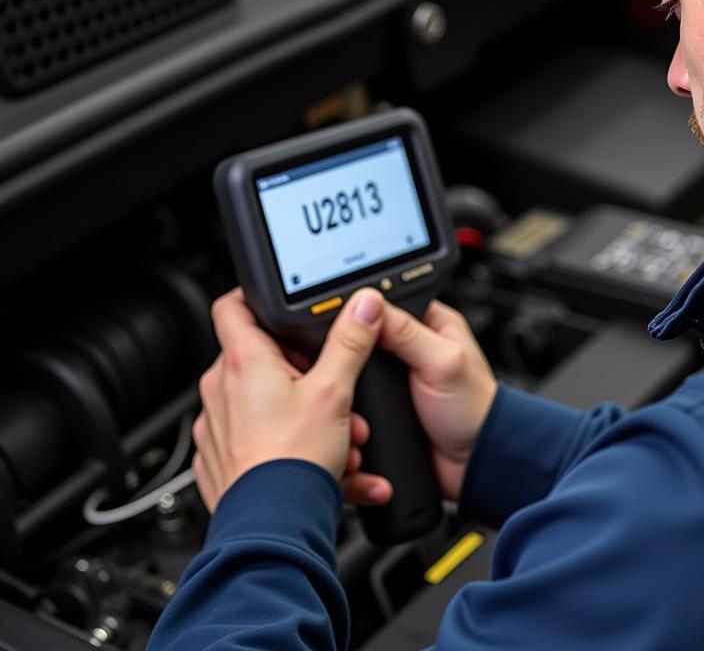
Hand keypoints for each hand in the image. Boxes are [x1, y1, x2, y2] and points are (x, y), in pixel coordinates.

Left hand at [191, 288, 383, 511]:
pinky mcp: (221, 462)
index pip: (232, 305)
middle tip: (337, 390)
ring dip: (306, 414)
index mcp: (242, 362)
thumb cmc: (293, 462)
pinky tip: (328, 466)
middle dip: (307, 374)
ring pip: (266, 405)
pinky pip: (260, 442)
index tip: (279, 305)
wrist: (273, 530)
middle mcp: (220, 391)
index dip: (255, 298)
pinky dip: (292, 447)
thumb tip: (361, 305)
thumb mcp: (335, 391)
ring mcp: (216, 428)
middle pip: (263, 359)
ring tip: (342, 437)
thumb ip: (350, 342)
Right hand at [341, 291, 496, 505]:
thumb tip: (369, 305)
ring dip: (352, 379)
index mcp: (431, 323)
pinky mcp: (390, 403)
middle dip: (354, 349)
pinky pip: (363, 395)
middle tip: (343, 359)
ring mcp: (400, 376)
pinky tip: (354, 406)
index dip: (363, 310)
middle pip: (368, 336)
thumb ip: (407, 332)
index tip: (343, 322)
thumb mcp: (442, 362)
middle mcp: (414, 346)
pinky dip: (356, 400)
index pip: (387, 304)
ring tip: (346, 385)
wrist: (473, 464)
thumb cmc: (475, 409)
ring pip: (360, 367)